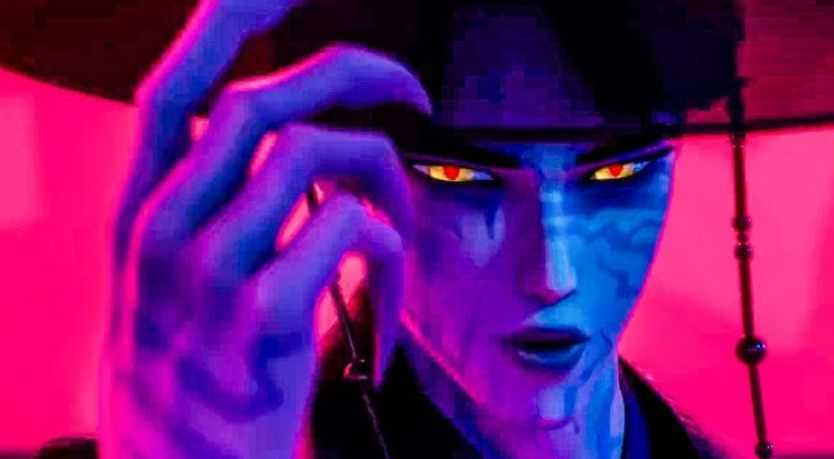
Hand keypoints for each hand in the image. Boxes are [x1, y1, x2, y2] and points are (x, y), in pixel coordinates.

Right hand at [99, 1, 431, 457]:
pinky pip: (354, 229)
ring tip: (396, 227)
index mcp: (142, 210)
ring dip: (384, 178)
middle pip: (265, 102)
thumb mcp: (173, 275)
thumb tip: (308, 144)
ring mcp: (211, 269)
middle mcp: (164, 226)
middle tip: (408, 92)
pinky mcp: (265, 313)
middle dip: (353, 74)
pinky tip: (384, 305)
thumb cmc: (191, 365)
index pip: (171, 90)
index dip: (225, 23)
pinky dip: (391, 254)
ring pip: (320, 152)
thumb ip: (219, 204)